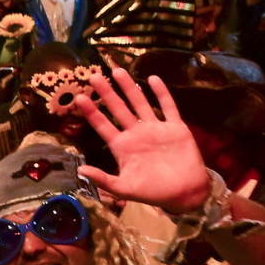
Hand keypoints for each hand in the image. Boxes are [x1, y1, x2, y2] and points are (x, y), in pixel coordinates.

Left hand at [74, 67, 212, 214]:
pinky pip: (168, 107)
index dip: (92, 112)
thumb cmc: (153, 192)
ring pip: (139, 103)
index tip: (79, 98)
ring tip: (117, 71)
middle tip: (94, 76)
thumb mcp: (124, 188)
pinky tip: (153, 79)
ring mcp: (155, 129)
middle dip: (107, 93)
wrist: (185, 194)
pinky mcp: (175, 127)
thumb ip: (103, 179)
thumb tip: (80, 170)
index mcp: (123, 147)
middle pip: (118, 109)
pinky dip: (161, 93)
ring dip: (129, 88)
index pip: (103, 126)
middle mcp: (136, 134)